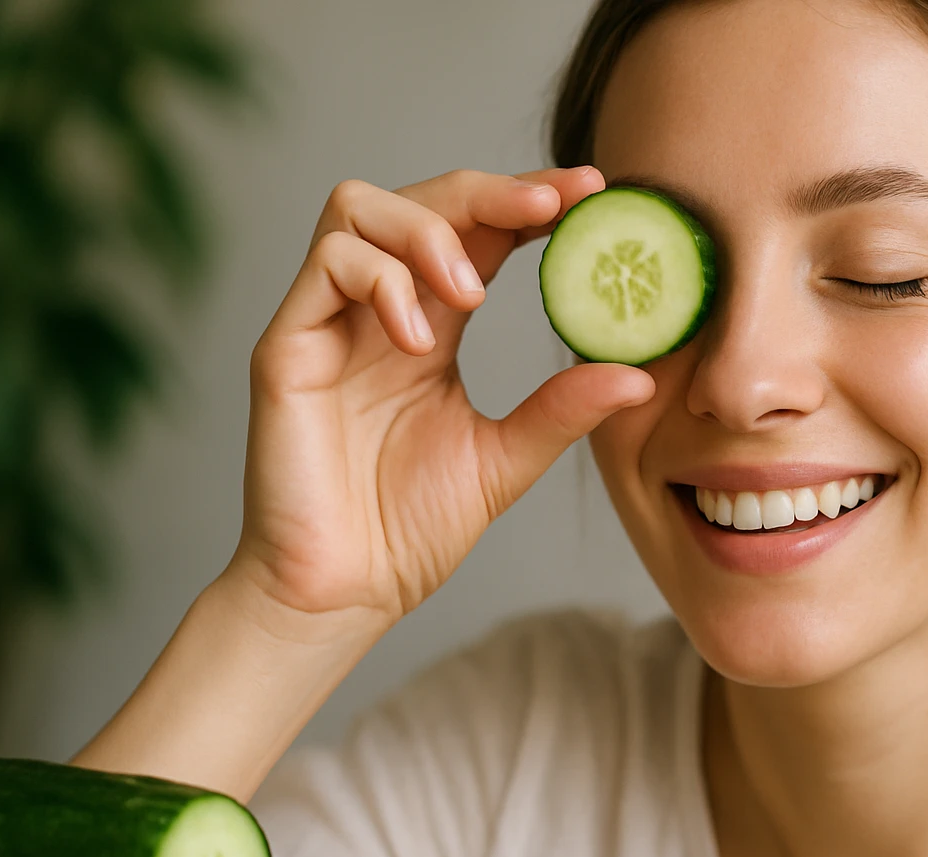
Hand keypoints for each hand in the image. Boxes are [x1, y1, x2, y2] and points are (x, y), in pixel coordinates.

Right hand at [230, 167, 653, 626]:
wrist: (341, 594)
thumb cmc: (408, 530)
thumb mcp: (504, 460)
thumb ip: (562, 412)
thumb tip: (640, 374)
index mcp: (430, 328)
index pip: (478, 233)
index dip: (529, 202)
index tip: (592, 194)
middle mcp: (376, 311)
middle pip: (422, 199)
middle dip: (491, 191)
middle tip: (553, 208)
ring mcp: (327, 323)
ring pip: (360, 207)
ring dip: (429, 230)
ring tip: (474, 293)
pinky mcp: (287, 346)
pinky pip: (328, 265)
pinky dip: (383, 281)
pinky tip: (420, 339)